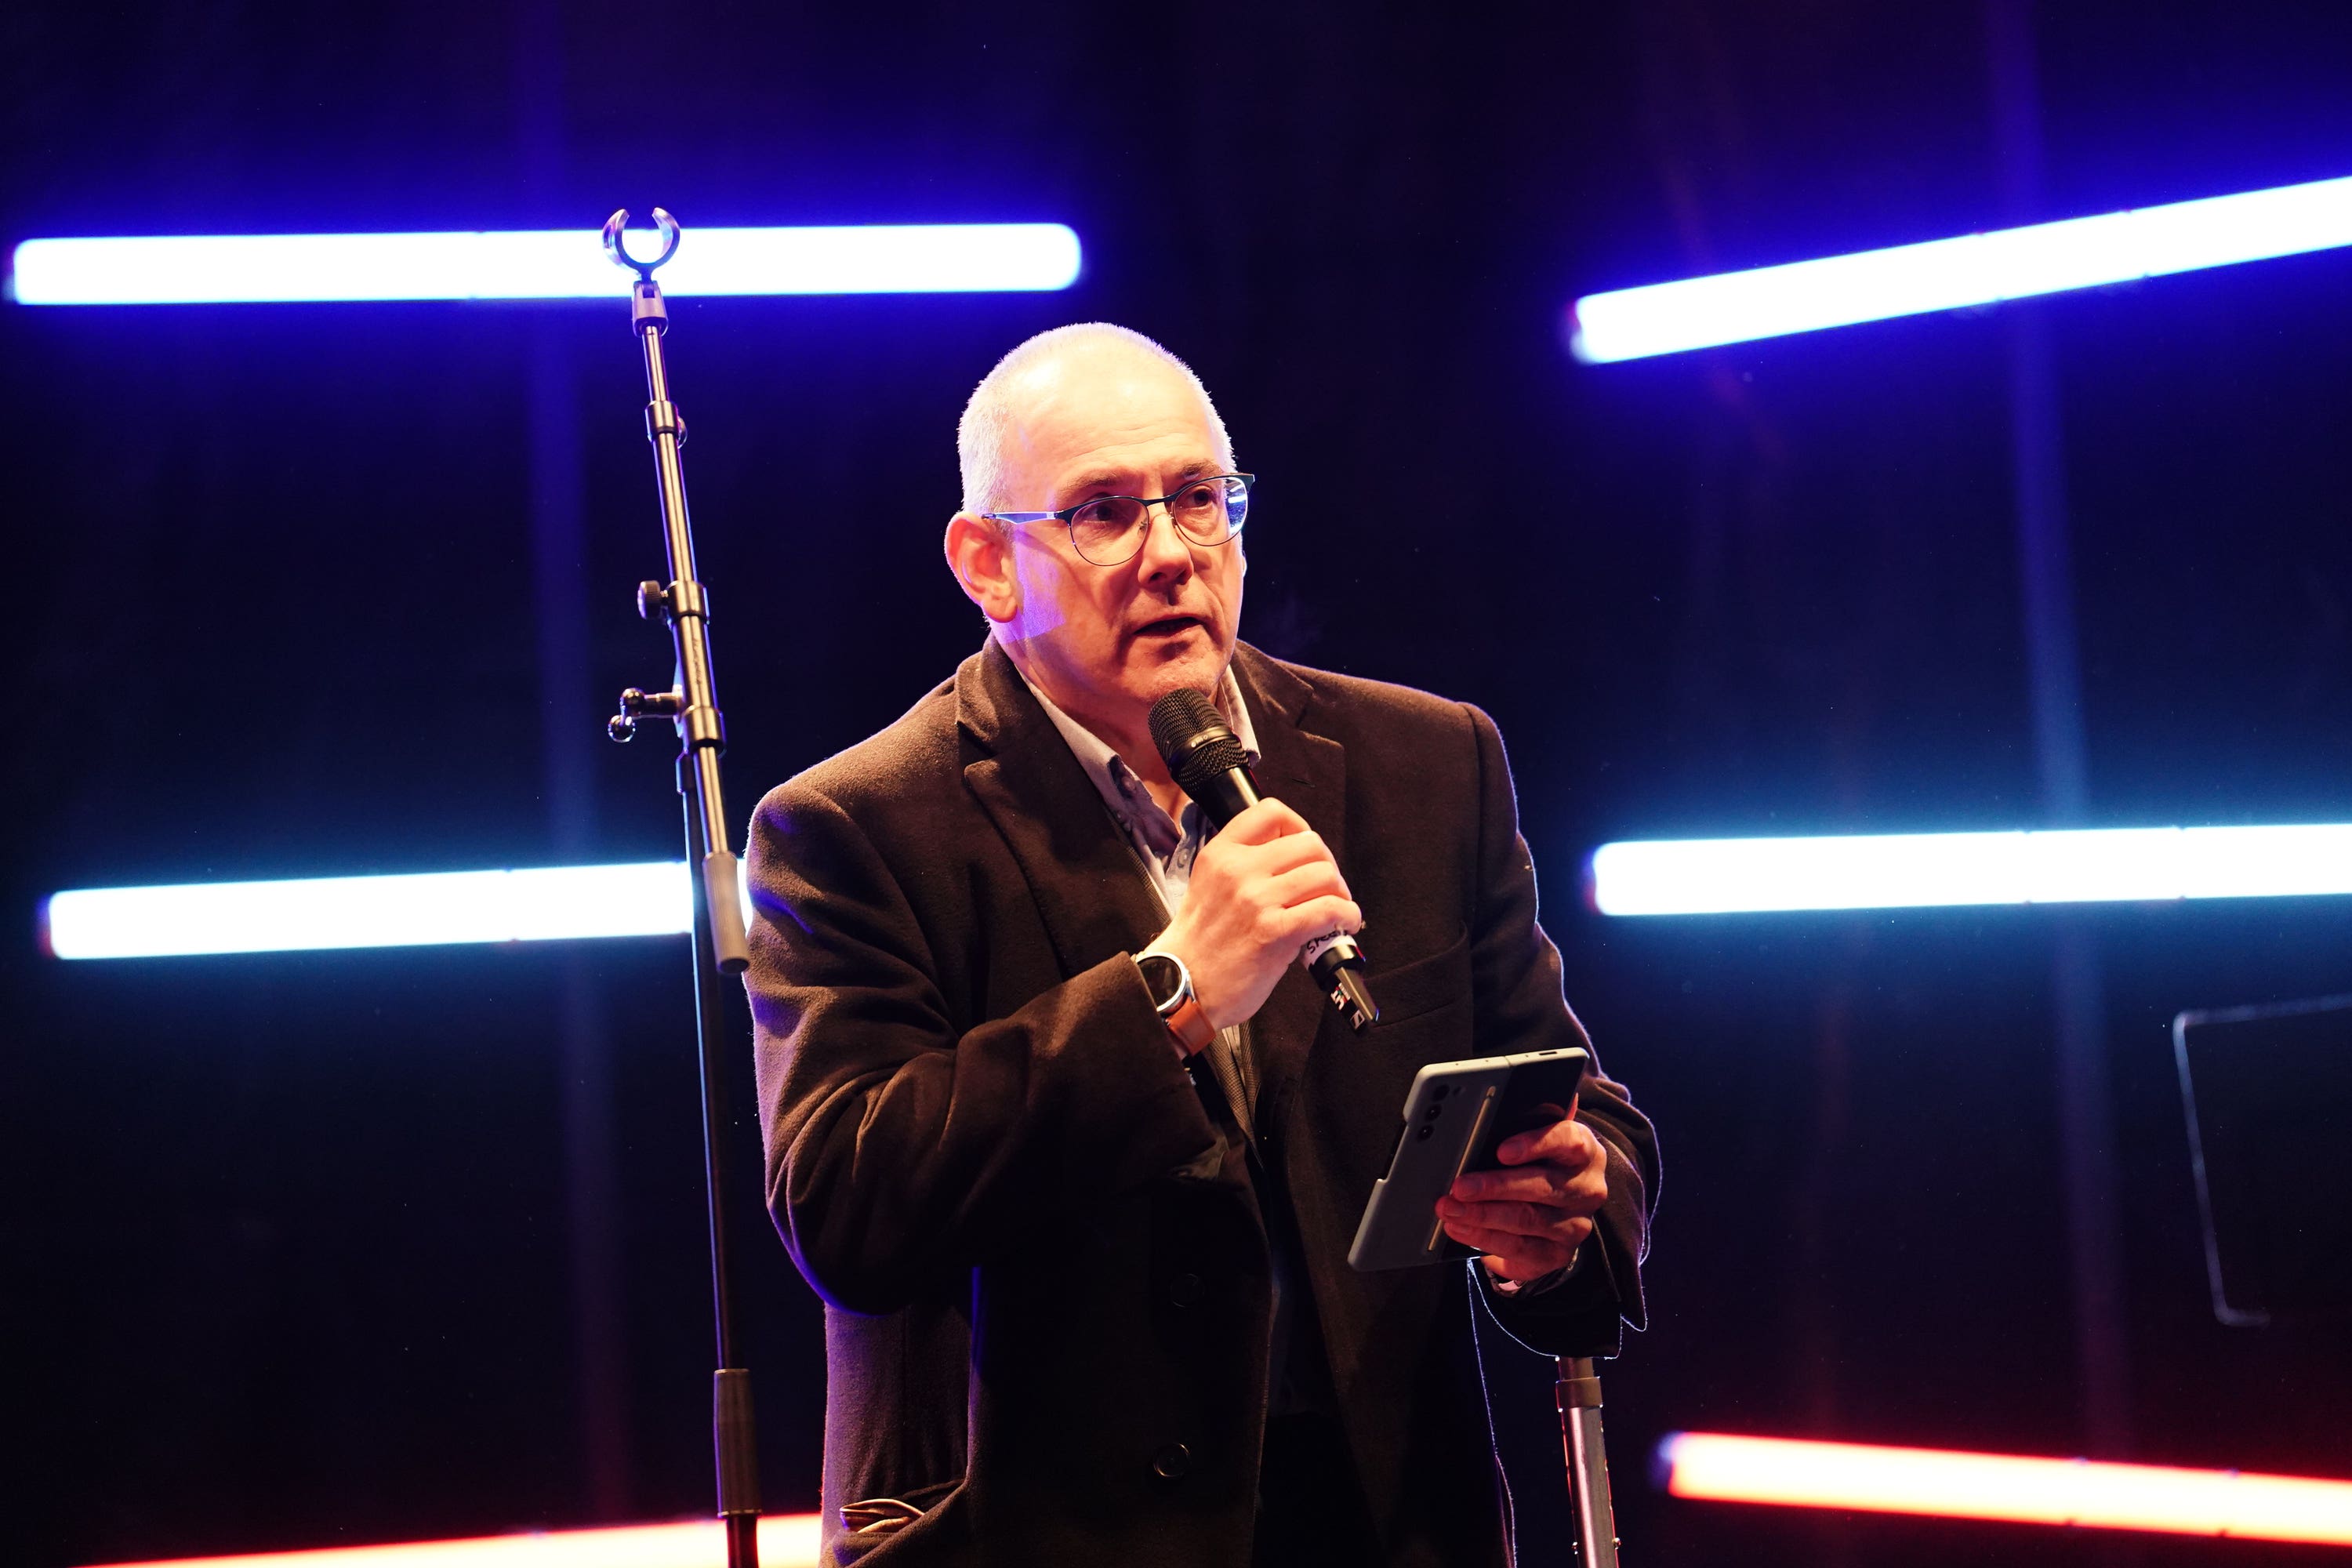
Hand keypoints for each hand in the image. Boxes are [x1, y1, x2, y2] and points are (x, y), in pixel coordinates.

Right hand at [1149, 797, 1360, 1033]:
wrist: (1182, 986)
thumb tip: (1290, 859)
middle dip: (1327, 865)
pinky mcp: (1275, 933)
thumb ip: (1241, 864)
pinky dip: (1347, 916)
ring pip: (1325, 875)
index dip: (1299, 827)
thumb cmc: (1199, 945)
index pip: (1271, 812)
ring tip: (1335, 908)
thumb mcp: (1207, 885)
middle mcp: (1239, 871)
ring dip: (1340, 892)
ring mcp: (1257, 901)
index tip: (1305, 849)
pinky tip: (1343, 924)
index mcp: (1220, 854)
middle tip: (1326, 886)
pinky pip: (1330, 910)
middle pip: (1309, 844)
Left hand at [1434, 1101, 1606, 1284]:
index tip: (1502, 1149)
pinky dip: (1484, 1239)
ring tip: (1450, 1208)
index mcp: (1585, 1150)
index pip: (1568, 1140)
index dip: (1534, 1144)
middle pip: (1541, 1187)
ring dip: (1481, 1215)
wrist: (1558, 1212)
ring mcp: (1575, 1225)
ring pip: (1526, 1220)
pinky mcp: (1557, 1255)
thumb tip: (1537, 1091)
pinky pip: (1519, 1249)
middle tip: (1458, 1185)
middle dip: (1493, 1186)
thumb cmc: (1541, 1164)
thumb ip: (1535, 1116)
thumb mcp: (1540, 1138)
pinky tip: (1460, 1229)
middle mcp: (1587, 1189)